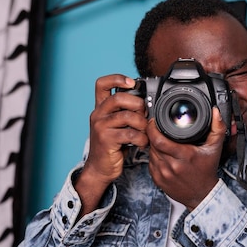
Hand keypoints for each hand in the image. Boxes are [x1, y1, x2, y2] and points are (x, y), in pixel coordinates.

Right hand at [76, 75, 148, 214]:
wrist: (100, 168)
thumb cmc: (113, 145)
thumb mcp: (117, 124)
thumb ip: (127, 112)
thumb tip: (148, 104)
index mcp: (101, 108)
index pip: (102, 84)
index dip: (117, 78)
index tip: (132, 83)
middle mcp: (98, 114)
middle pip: (118, 98)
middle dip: (137, 104)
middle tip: (144, 115)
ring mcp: (100, 127)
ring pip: (127, 116)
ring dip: (142, 124)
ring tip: (145, 132)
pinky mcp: (106, 140)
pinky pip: (130, 134)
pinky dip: (141, 138)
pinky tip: (142, 143)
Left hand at [147, 107, 226, 209]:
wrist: (202, 195)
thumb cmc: (207, 171)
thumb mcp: (215, 148)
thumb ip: (217, 128)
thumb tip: (216, 112)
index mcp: (184, 155)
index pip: (158, 139)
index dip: (152, 128)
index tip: (154, 122)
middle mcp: (171, 166)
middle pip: (153, 144)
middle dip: (154, 135)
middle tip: (159, 130)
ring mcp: (163, 174)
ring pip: (150, 153)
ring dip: (154, 146)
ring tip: (163, 142)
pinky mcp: (158, 180)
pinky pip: (150, 163)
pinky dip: (154, 157)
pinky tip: (163, 155)